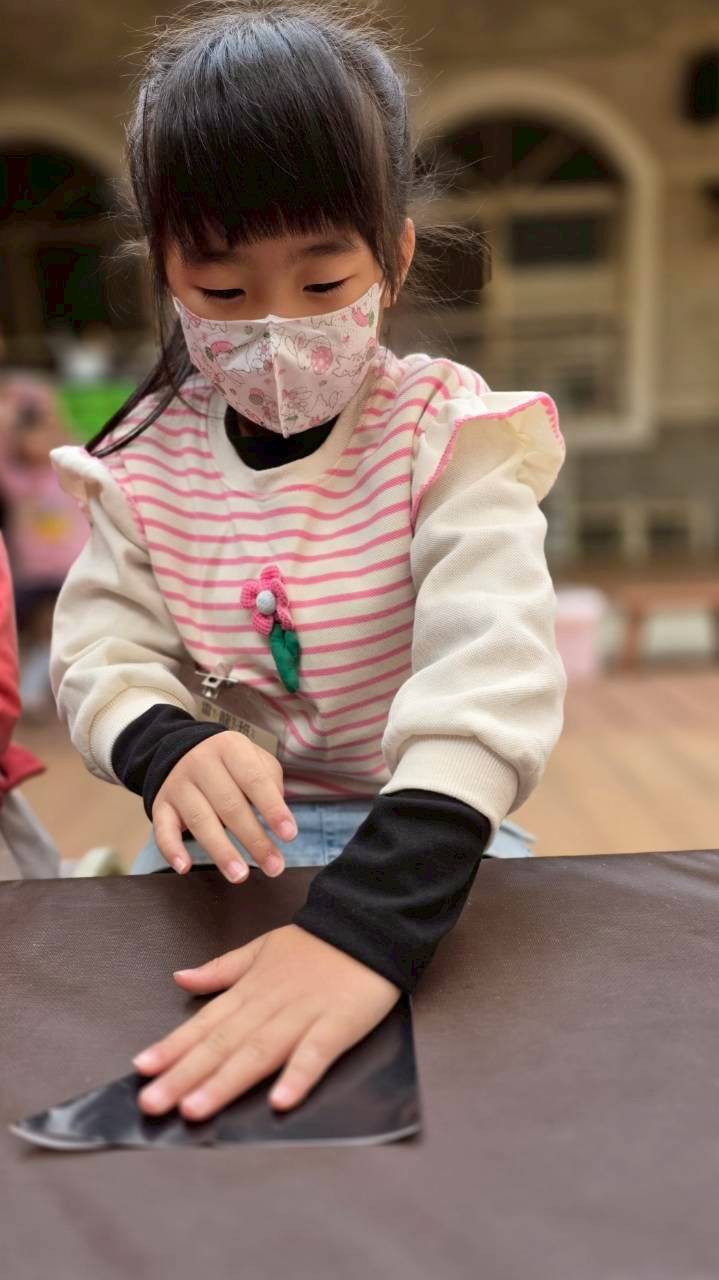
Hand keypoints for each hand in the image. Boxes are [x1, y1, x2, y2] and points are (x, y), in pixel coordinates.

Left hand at [133, 925, 399, 1116]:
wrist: (368, 923)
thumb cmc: (314, 944)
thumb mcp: (261, 948)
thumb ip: (221, 969)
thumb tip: (180, 978)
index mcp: (250, 989)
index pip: (205, 1022)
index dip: (173, 1046)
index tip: (142, 1068)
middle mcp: (269, 1004)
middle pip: (222, 1043)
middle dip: (185, 1074)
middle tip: (152, 1102)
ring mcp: (303, 1015)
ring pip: (259, 1052)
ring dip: (226, 1081)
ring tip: (195, 1109)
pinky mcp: (339, 1023)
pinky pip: (317, 1053)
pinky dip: (298, 1076)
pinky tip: (280, 1102)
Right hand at [152, 732, 296, 882]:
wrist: (180, 750)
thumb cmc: (230, 763)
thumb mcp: (254, 758)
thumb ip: (270, 781)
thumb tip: (277, 816)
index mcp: (230, 748)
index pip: (254, 780)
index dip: (273, 808)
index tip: (290, 835)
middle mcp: (201, 763)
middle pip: (230, 806)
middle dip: (254, 840)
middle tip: (274, 867)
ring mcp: (178, 785)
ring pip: (200, 821)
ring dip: (221, 852)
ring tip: (239, 875)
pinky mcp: (160, 805)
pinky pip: (162, 829)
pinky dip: (171, 849)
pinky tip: (184, 867)